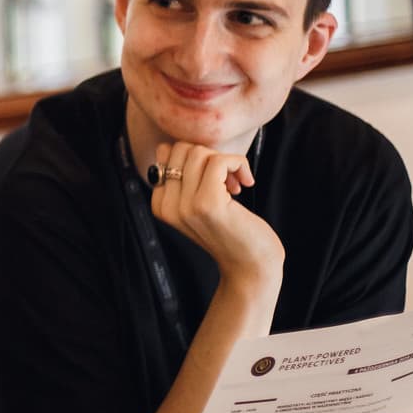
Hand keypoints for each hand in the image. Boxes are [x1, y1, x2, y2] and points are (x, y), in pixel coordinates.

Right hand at [150, 141, 284, 290]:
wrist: (251, 266)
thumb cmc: (232, 232)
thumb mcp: (199, 204)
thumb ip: (184, 179)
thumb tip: (172, 146)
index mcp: (161, 205)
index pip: (166, 154)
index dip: (195, 158)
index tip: (215, 178)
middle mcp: (167, 206)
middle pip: (181, 149)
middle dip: (209, 155)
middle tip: (227, 179)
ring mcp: (185, 206)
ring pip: (198, 153)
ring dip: (226, 161)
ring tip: (236, 183)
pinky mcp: (208, 204)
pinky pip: (219, 161)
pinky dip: (238, 163)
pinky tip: (246, 182)